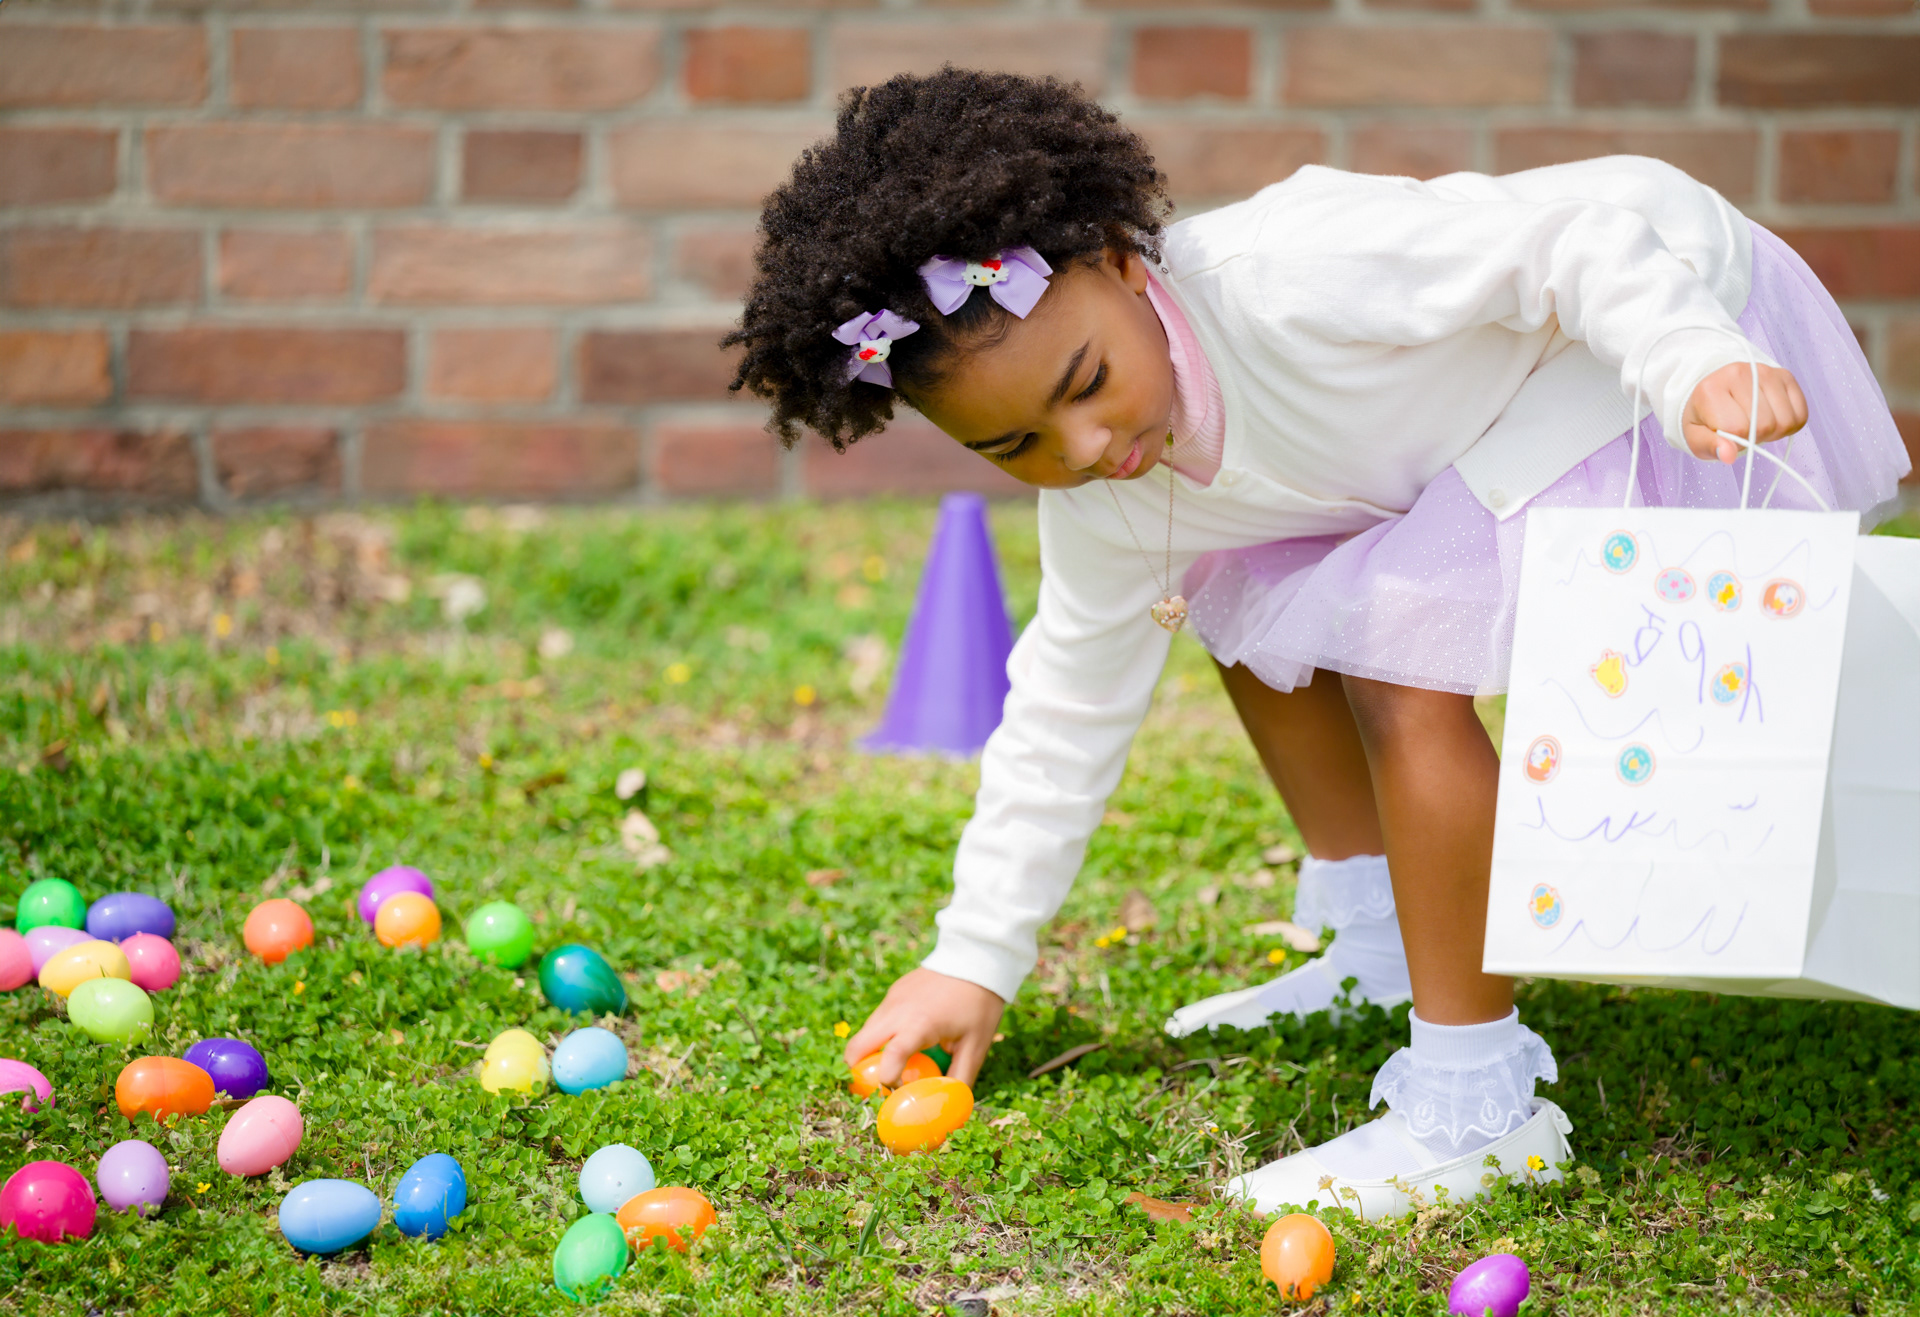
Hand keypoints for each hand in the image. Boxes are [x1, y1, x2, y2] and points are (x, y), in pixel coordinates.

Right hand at [843, 967, 1005, 1088]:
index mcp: (919, 1025)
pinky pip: (877, 1019)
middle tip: (873, 1088)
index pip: (890, 1056)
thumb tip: (951, 1106)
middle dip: (857, 1071)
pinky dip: (880, 1036)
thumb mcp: (976, 1046)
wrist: (976, 957)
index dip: (885, 1081)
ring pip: (864, 1033)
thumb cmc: (979, 1004)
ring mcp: (892, 999)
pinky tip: (905, 1040)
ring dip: (869, 1053)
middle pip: (856, 1047)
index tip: (892, 1094)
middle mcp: (897, 1011)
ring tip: (893, 1065)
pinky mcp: (893, 992)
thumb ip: (960, 1078)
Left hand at [1681, 362, 1807, 463]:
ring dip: (1773, 431)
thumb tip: (1728, 455)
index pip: (1737, 428)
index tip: (1725, 435)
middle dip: (1754, 437)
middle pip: (1764, 425)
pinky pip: (1800, 414)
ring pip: (1785, 421)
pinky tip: (1771, 417)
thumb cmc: (1706, 418)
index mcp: (1711, 389)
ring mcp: (1766, 371)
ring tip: (1755, 423)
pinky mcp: (1785, 376)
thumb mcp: (1696, 437)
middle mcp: (1739, 373)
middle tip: (1741, 430)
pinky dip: (1789, 424)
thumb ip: (1710, 447)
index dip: (1735, 441)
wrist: (1716, 392)